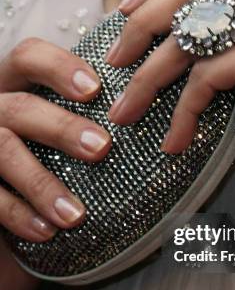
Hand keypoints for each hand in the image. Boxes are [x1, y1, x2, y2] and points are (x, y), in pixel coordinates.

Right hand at [0, 37, 110, 289]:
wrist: (11, 225)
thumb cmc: (50, 169)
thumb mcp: (66, 138)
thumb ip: (94, 119)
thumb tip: (162, 119)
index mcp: (16, 88)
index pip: (28, 57)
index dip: (58, 67)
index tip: (96, 89)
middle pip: (19, 106)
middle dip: (61, 126)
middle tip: (102, 148)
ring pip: (1, 148)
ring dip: (41, 182)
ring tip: (77, 214)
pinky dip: (19, 214)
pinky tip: (48, 232)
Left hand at [106, 0, 234, 212]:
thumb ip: (221, 26)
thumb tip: (146, 8)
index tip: (126, 12)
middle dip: (144, 22)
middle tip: (114, 59)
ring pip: (194, 34)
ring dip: (148, 76)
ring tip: (125, 110)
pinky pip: (206, 74)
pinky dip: (182, 111)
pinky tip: (175, 140)